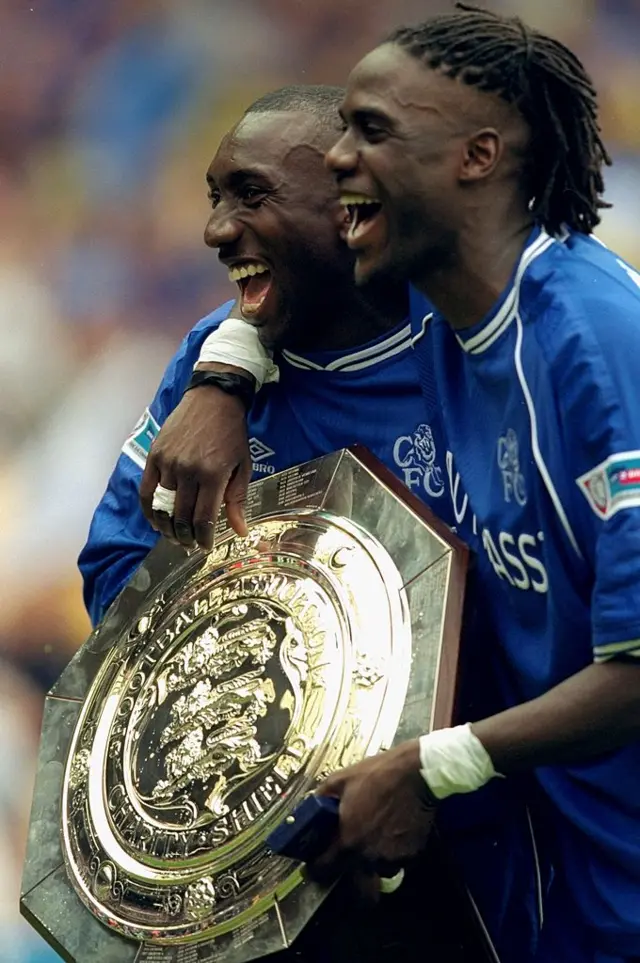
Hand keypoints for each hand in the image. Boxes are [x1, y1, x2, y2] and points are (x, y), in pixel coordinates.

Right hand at [140, 383, 250, 549]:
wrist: (213, 399)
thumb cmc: (232, 434)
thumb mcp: (242, 466)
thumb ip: (237, 500)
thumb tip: (239, 531)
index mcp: (213, 475)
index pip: (203, 519)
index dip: (203, 539)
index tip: (204, 547)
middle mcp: (188, 471)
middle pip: (181, 517)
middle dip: (185, 537)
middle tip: (189, 545)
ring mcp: (168, 463)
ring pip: (163, 507)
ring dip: (167, 527)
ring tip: (174, 536)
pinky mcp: (154, 456)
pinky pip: (147, 491)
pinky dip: (149, 510)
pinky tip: (156, 521)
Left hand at [310, 741, 436, 882]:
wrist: (417, 773)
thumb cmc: (377, 774)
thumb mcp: (341, 778)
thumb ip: (322, 797)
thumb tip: (312, 807)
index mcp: (348, 839)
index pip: (324, 868)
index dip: (315, 868)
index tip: (313, 866)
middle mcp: (368, 856)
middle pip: (352, 880)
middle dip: (347, 871)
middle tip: (347, 856)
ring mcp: (392, 858)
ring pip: (376, 871)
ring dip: (372, 861)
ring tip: (374, 839)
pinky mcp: (411, 855)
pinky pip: (396, 862)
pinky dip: (392, 853)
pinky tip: (393, 833)